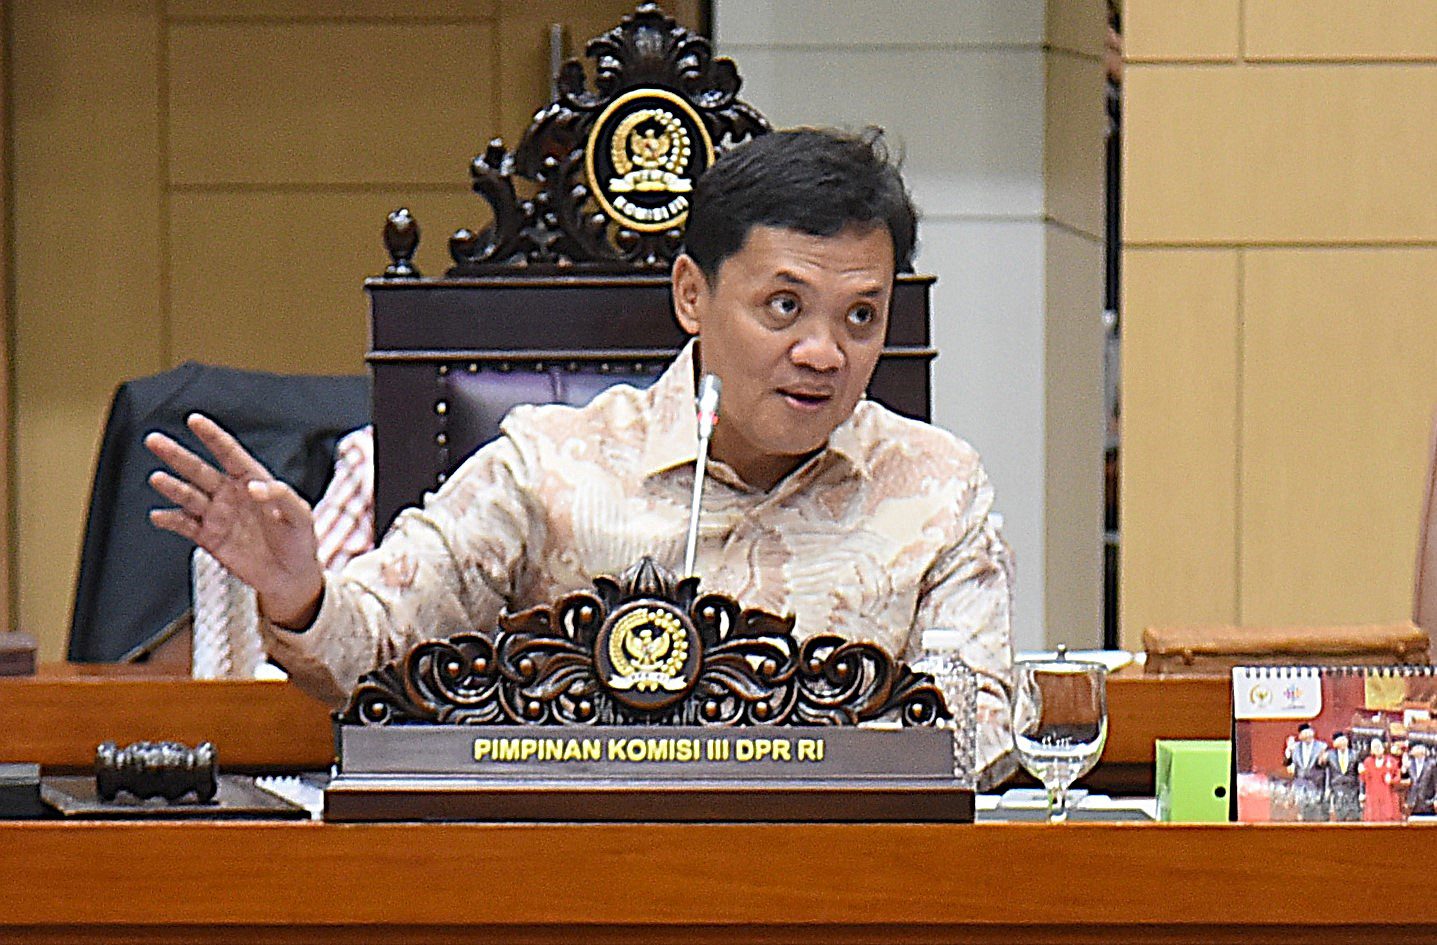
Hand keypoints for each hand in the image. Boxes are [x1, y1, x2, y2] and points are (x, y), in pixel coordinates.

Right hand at [145, 413, 323, 627]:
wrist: (290, 575)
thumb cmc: (300, 540)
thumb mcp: (301, 517)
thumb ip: (283, 498)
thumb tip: (255, 486)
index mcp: (253, 481)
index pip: (230, 454)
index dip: (212, 436)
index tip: (194, 420)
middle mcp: (231, 494)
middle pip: (200, 470)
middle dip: (178, 455)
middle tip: (154, 440)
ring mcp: (217, 515)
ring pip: (189, 495)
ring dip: (172, 487)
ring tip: (158, 478)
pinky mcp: (209, 537)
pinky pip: (185, 526)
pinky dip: (171, 520)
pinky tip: (158, 515)